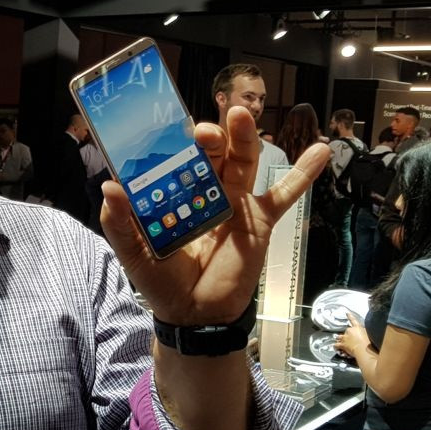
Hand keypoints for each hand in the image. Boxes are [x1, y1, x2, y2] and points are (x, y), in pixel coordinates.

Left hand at [99, 106, 330, 325]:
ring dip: (244, 136)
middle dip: (208, 135)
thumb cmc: (162, 280)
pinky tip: (320, 150)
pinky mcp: (260, 220)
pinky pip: (285, 193)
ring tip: (241, 115)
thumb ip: (119, 222)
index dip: (174, 140)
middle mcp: (205, 189)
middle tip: (204, 132)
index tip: (171, 130)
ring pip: (242, 160)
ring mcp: (235, 201)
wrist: (195, 314)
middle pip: (211, 151)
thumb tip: (110, 188)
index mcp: (174, 192)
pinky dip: (304, 173)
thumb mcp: (133, 253)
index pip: (175, 157)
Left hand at [335, 312, 369, 359]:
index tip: (347, 313)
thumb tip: (363, 332)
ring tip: (342, 343)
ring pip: (339, 337)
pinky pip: (336, 344)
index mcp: (357, 327)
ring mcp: (345, 337)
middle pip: (346, 331)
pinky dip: (336, 346)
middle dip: (347, 334)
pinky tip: (337, 348)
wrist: (364, 350)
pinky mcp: (342, 344)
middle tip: (351, 340)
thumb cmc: (369, 343)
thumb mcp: (368, 334)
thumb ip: (363, 331)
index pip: (353, 320)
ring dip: (340, 339)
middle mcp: (350, 331)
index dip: (350, 316)